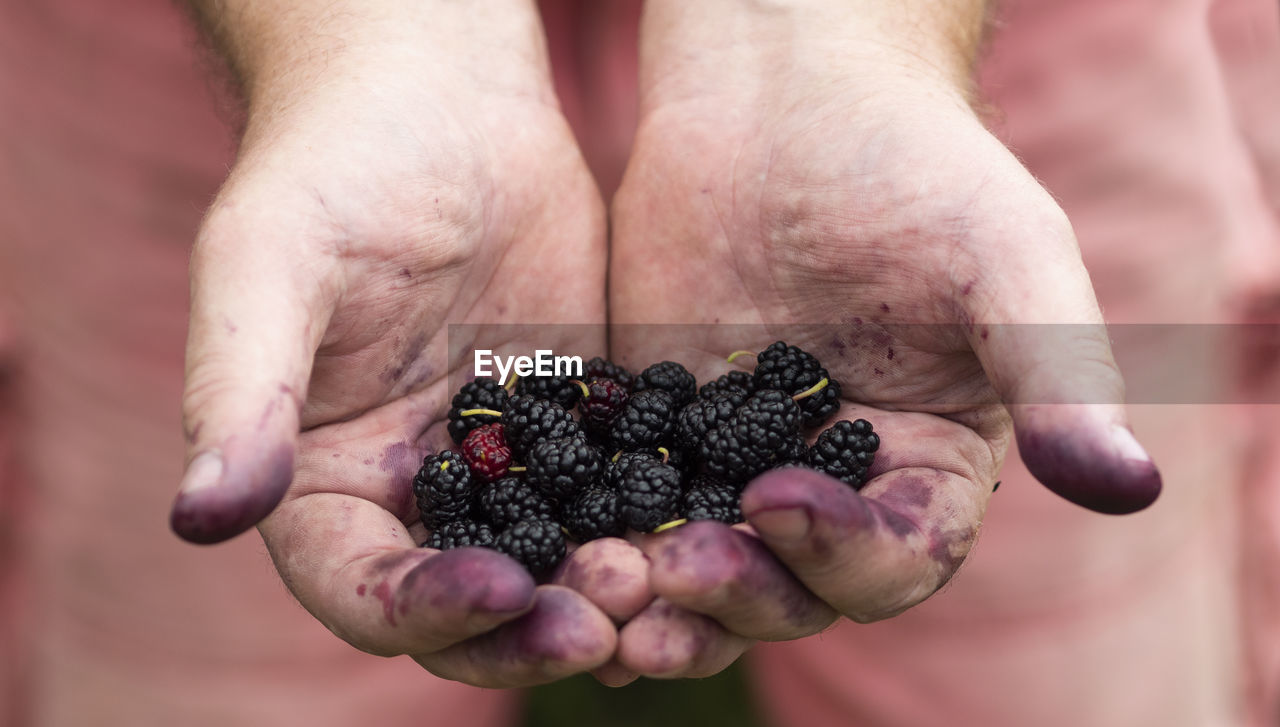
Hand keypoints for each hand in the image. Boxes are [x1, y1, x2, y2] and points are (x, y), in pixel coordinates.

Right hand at [170, 0, 623, 685]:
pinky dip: (660, 522)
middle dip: (533, 627)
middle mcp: (418, 492)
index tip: (503, 589)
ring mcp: (509, 464)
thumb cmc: (334, 170)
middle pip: (472, 604)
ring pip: (560, 563)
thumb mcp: (269, 268)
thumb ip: (240, 393)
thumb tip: (200, 516)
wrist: (441, 101)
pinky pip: (623, 491)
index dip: (426, 610)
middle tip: (608, 620)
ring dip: (610, 592)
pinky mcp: (582, 424)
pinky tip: (710, 530)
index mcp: (325, 482)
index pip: (363, 588)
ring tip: (666, 583)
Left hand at [608, 0, 1160, 676]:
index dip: (847, 551)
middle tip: (667, 576)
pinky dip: (583, 531)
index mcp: (926, 467)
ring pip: (695, 564)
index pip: (899, 554)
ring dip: (649, 593)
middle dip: (734, 594)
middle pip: (788, 584)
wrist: (784, 96)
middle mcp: (832, 484)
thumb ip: (1056, 371)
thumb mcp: (1001, 256)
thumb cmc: (911, 164)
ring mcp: (733, 464)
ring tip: (598, 585)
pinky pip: (617, 503)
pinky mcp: (653, 433)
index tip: (782, 500)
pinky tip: (540, 544)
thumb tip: (1132, 489)